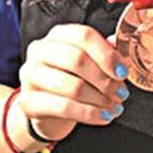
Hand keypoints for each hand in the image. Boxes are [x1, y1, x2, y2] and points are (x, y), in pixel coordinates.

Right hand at [18, 25, 129, 141]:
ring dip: (100, 99)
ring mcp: (30, 75)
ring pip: (73, 86)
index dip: (107, 54)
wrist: (46, 110)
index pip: (84, 36)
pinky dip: (90, 114)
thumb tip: (122, 49)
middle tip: (122, 93)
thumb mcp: (87, 62)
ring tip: (115, 107)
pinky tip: (104, 117)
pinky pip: (64, 108)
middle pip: (78, 60)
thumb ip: (104, 53)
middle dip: (106, 80)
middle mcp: (39, 50)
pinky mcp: (28, 101)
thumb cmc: (71, 79)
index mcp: (58, 35)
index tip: (123, 72)